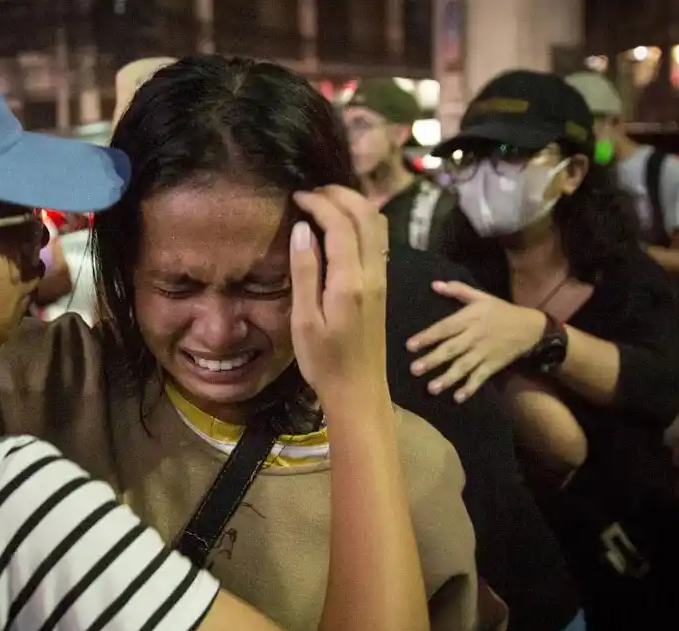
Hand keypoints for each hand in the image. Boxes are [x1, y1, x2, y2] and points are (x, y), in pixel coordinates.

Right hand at [289, 185, 388, 398]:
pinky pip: (378, 239)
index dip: (319, 202)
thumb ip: (305, 273)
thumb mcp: (305, 321)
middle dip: (340, 194)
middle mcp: (373, 274)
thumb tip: (302, 230)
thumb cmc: (324, 362)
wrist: (359, 390)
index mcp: (350, 281)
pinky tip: (341, 226)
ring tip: (325, 201)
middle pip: (366, 215)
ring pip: (377, 224)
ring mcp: (382, 278)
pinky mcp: (382, 285)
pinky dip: (362, 220)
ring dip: (354, 204)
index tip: (296, 196)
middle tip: (311, 192)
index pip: (340, 224)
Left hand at [406, 281, 544, 401]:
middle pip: (452, 349)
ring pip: (464, 366)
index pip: (445, 327)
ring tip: (431, 388)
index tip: (410, 345)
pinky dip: (470, 388)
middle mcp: (475, 336)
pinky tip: (457, 398)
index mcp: (471, 318)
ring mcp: (484, 352)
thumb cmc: (501, 311)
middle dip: (433, 360)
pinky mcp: (494, 365)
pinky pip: (480, 377)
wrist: (531, 327)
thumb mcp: (482, 297)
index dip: (428, 336)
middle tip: (415, 370)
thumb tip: (434, 284)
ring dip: (448, 378)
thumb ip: (458, 290)